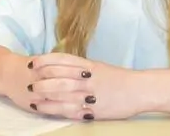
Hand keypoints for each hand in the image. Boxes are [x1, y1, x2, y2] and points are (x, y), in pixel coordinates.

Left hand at [25, 53, 146, 120]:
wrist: (140, 90)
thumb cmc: (119, 78)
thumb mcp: (99, 68)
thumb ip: (81, 68)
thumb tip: (62, 67)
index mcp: (89, 65)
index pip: (63, 59)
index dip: (45, 60)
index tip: (33, 62)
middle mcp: (88, 78)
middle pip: (59, 76)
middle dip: (42, 79)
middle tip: (29, 82)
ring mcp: (90, 94)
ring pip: (62, 93)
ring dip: (45, 94)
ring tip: (32, 95)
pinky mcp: (94, 109)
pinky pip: (70, 109)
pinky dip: (55, 109)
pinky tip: (44, 109)